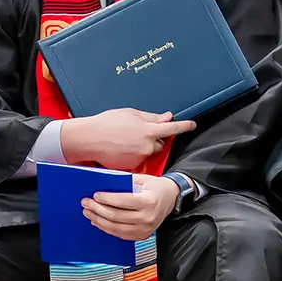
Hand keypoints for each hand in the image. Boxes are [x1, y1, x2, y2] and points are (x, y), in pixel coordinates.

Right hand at [61, 110, 196, 170]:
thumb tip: (167, 117)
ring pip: (148, 152)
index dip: (183, 126)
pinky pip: (138, 160)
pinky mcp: (131, 167)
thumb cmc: (107, 123)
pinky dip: (133, 155)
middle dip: (153, 139)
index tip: (192, 125)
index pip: (171, 128)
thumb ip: (151, 117)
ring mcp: (139, 158)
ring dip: (142, 147)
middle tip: (136, 133)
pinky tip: (121, 149)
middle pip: (159, 144)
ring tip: (125, 141)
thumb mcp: (130, 114)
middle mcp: (146, 146)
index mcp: (148, 130)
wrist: (89, 139)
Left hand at [82, 174, 179, 240]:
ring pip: (115, 227)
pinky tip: (98, 221)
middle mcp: (147, 217)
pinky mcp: (141, 235)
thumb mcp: (142, 179)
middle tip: (86, 203)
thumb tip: (103, 185)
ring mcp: (144, 229)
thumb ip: (124, 182)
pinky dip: (107, 228)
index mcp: (148, 201)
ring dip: (98, 220)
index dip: (106, 199)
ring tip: (88, 213)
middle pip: (116, 216)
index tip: (95, 195)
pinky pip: (120, 234)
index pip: (122, 201)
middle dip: (97, 209)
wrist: (171, 198)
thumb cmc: (155, 187)